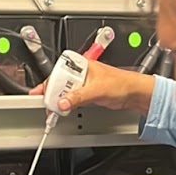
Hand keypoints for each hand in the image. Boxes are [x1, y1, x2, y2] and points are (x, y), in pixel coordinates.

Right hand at [28, 57, 155, 114]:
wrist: (134, 93)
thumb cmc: (121, 83)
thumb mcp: (96, 90)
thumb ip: (78, 97)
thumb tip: (62, 102)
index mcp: (81, 65)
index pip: (58, 73)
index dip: (49, 84)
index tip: (41, 95)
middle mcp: (80, 73)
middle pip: (59, 83)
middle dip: (52, 94)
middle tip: (47, 106)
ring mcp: (83, 83)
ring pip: (64, 91)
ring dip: (58, 100)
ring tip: (53, 109)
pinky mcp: (86, 93)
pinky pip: (71, 98)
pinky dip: (66, 104)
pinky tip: (63, 109)